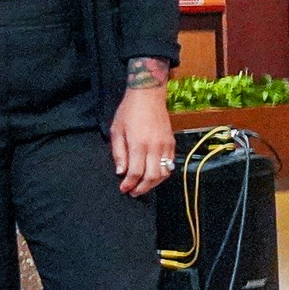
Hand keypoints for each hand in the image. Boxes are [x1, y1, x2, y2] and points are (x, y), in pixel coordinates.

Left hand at [112, 73, 175, 196]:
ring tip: (143, 186)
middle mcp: (155, 147)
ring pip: (164, 173)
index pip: (136, 172)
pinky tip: (153, 174)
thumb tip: (121, 172)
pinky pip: (170, 164)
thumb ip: (119, 153)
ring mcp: (166, 146)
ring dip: (154, 183)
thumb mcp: (116, 131)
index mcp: (139, 144)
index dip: (129, 184)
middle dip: (142, 188)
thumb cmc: (128, 113)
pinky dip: (162, 173)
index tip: (124, 189)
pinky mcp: (172, 143)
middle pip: (152, 177)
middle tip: (133, 192)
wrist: (148, 97)